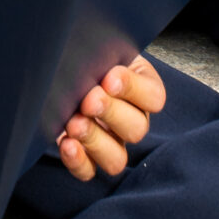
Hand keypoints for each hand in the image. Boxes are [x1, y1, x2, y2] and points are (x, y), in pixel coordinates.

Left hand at [57, 53, 165, 180]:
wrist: (64, 66)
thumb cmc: (86, 53)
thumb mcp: (99, 46)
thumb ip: (102, 50)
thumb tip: (90, 54)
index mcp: (141, 88)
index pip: (154, 97)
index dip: (133, 89)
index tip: (109, 77)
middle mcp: (132, 119)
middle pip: (137, 129)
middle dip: (111, 113)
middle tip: (89, 99)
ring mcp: (111, 142)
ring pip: (116, 158)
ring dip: (95, 141)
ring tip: (74, 123)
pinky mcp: (87, 158)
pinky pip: (89, 171)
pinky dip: (78, 162)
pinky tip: (66, 143)